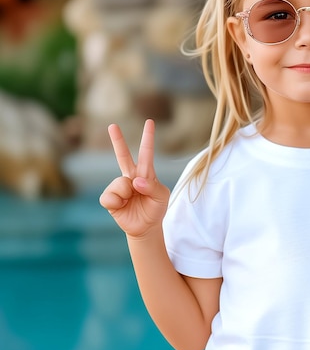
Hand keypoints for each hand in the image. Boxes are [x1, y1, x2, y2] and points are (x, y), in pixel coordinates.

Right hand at [99, 119, 169, 238]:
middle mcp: (130, 176)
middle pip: (122, 156)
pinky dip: (117, 203)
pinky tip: (121, 206)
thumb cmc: (155, 209)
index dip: (148, 137)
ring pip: (121, 183)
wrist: (145, 227)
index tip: (150, 122)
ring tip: (132, 201)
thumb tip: (135, 181)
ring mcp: (119, 186)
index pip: (146, 152)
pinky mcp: (109, 198)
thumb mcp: (162, 197)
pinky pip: (110, 197)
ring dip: (128, 194)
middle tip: (112, 125)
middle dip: (117, 140)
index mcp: (145, 173)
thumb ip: (153, 187)